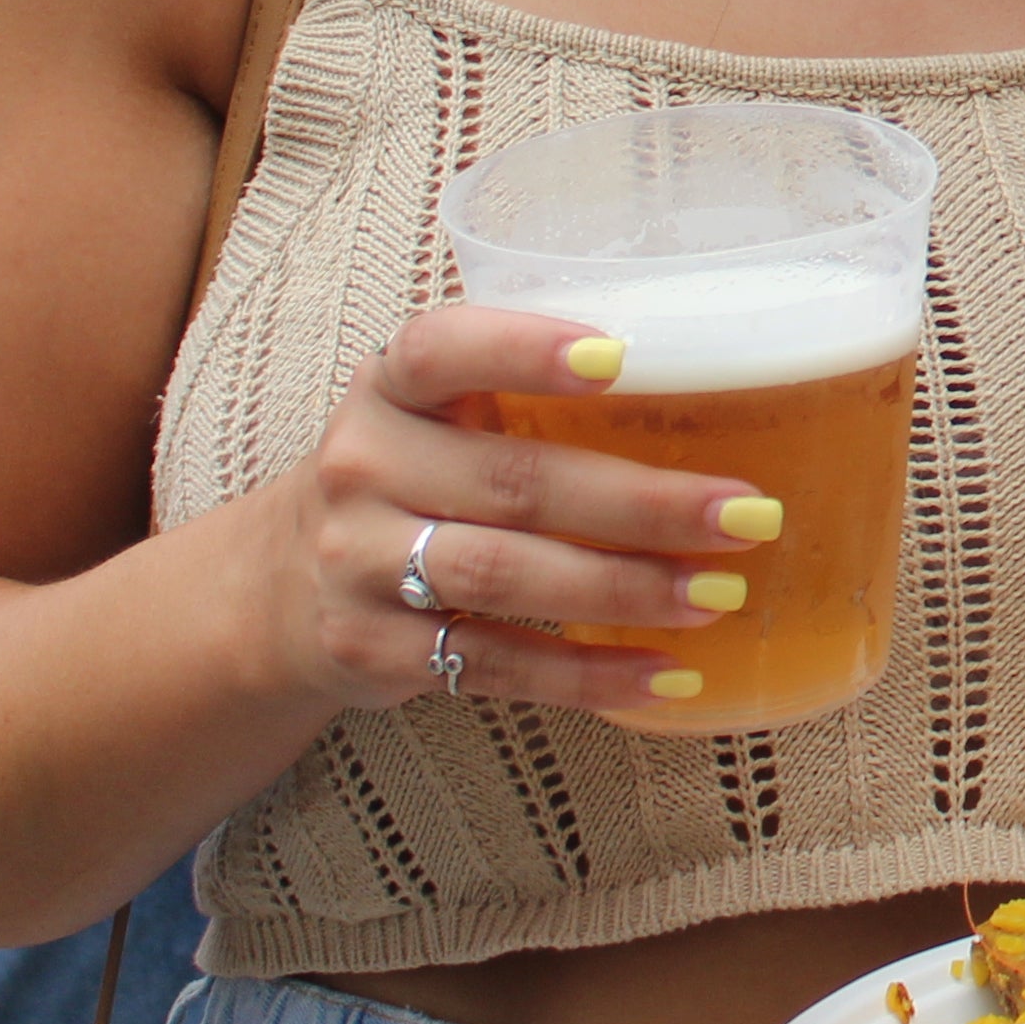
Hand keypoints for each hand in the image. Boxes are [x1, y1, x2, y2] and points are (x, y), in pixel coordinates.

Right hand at [263, 303, 780, 716]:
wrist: (277, 586)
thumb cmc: (411, 474)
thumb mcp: (436, 414)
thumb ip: (527, 391)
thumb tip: (720, 383)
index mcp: (389, 387)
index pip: (442, 350)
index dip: (525, 349)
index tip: (618, 356)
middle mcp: (362, 467)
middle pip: (512, 482)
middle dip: (642, 502)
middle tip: (748, 514)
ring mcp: (359, 564)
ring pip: (503, 576)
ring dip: (624, 588)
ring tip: (719, 594)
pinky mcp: (371, 650)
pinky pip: (491, 664)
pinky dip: (585, 674)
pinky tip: (665, 673)